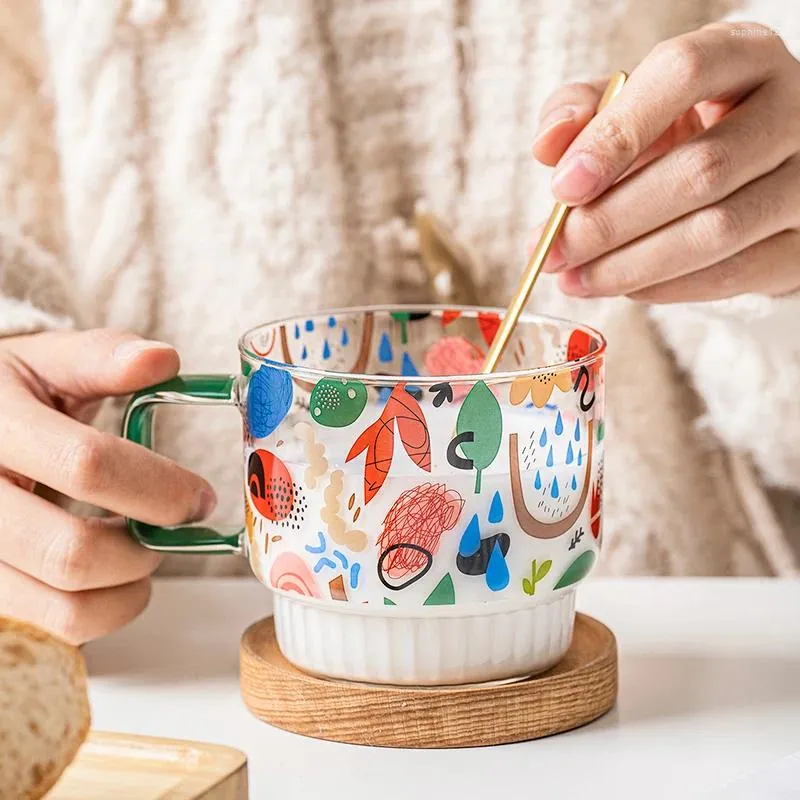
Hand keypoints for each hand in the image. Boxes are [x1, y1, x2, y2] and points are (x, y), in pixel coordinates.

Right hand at [0, 329, 215, 642]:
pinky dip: (102, 610)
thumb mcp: (46, 362)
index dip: (159, 487)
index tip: (199, 497)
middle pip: (72, 553)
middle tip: (174, 527)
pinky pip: (55, 628)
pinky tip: (108, 572)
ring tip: (139, 549)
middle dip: (146, 548)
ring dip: (128, 588)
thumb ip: (103, 356)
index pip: (86, 465)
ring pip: (64, 610)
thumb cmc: (12, 397)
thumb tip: (163, 359)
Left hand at [532, 22, 799, 301]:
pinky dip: (663, 288)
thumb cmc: (681, 128)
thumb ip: (583, 112)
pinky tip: (619, 287)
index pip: (683, 75)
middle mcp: (791, 110)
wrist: (752, 169)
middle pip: (700, 170)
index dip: (616, 134)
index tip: (563, 187)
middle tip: (554, 252)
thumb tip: (548, 145)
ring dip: (629, 266)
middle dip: (610, 222)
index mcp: (743, 55)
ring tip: (573, 278)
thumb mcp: (631, 103)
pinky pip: (730, 274)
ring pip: (715, 231)